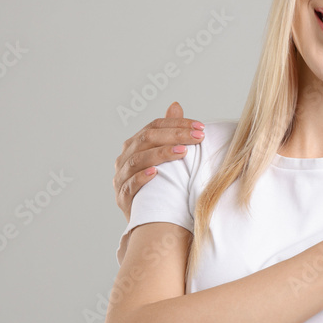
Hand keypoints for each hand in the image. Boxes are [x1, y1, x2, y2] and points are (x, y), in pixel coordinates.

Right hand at [114, 102, 204, 220]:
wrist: (151, 217)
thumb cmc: (161, 182)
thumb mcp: (165, 156)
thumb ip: (168, 131)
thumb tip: (175, 105)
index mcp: (134, 145)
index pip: (154, 127)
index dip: (177, 124)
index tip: (200, 127)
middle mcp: (125, 158)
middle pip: (146, 139)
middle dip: (174, 136)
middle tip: (198, 137)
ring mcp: (121, 177)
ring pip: (137, 160)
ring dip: (161, 154)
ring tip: (183, 152)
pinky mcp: (122, 198)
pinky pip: (129, 185)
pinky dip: (141, 178)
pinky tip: (156, 173)